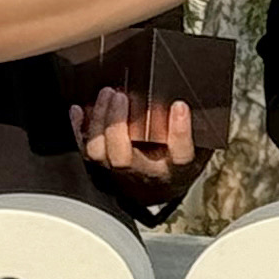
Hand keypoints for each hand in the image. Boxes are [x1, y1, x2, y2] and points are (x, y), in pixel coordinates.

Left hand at [74, 86, 199, 193]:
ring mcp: (120, 171)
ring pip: (100, 152)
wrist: (161, 185)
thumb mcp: (199, 145)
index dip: (179, 132)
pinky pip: (85, 149)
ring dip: (99, 121)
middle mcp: (145, 173)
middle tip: (122, 96)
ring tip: (108, 94)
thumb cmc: (178, 157)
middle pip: (124, 157)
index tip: (180, 107)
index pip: (180, 155)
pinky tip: (79, 109)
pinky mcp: (103, 164)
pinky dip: (79, 127)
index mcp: (174, 169)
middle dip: (118, 124)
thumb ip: (200, 128)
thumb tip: (197, 96)